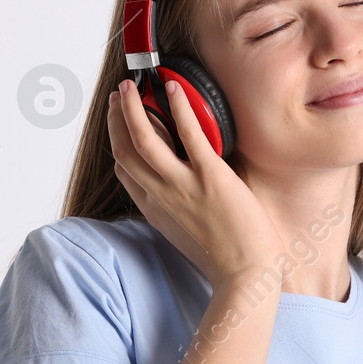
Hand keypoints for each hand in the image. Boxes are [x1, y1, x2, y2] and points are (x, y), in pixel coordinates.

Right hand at [107, 78, 284, 290]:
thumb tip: (181, 194)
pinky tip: (174, 88)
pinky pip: (189, 134)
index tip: (118, 123)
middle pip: (125, 150)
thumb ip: (177, 211)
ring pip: (144, 139)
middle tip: (121, 94)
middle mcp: (161, 196)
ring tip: (132, 85)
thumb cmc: (225, 259)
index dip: (117, 142)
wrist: (245, 278)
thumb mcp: (186, 235)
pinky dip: (179, 108)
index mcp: (156, 210)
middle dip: (118, 118)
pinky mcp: (211, 178)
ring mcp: (183, 186)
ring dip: (134, 108)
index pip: (125, 171)